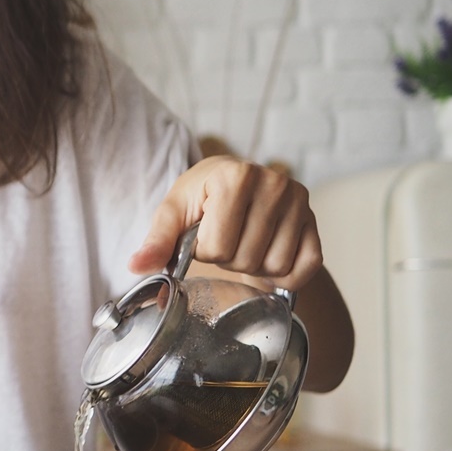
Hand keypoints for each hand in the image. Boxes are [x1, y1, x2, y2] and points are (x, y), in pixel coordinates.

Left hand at [127, 155, 322, 290]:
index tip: (203, 233)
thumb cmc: (200, 196)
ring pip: (275, 266)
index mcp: (235, 176)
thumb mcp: (173, 212)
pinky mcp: (315, 222)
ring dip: (254, 266)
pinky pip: (306, 267)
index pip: (217, 246)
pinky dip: (285, 274)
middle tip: (225, 239)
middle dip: (228, 259)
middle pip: (246, 259)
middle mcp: (274, 183)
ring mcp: (299, 202)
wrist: (232, 180)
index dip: (203, 250)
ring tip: (244, 243)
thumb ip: (157, 240)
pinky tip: (267, 257)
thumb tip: (136, 266)